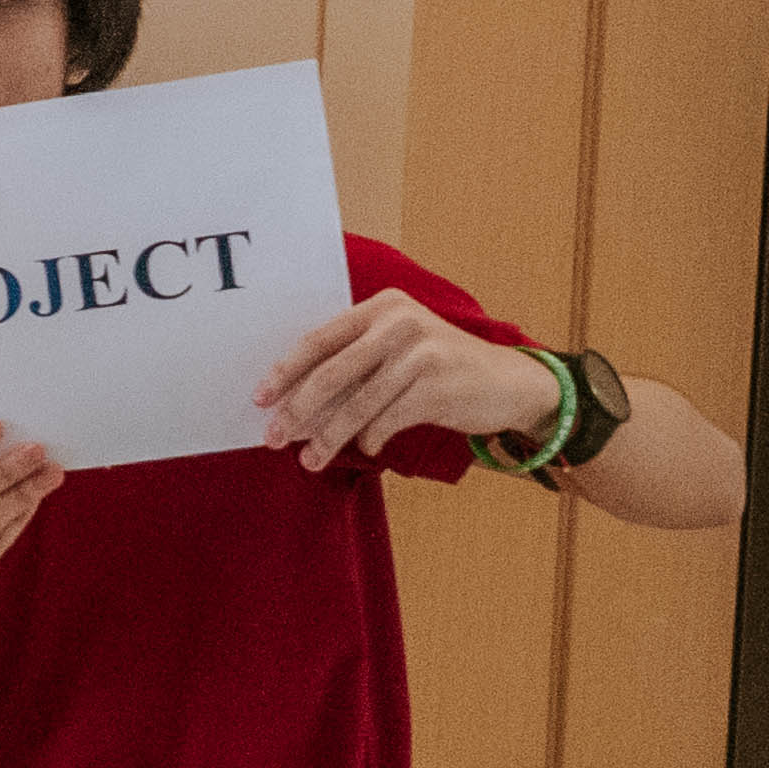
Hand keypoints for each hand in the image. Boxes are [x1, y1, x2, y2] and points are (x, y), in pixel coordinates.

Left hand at [257, 289, 545, 471]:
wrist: (508, 382)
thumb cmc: (439, 370)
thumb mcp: (396, 351)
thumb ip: (353, 365)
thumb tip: (293, 406)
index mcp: (381, 306)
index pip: (318, 339)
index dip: (285, 371)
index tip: (260, 399)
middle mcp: (399, 322)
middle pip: (331, 373)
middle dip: (297, 410)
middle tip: (273, 438)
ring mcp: (420, 351)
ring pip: (356, 403)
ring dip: (327, 437)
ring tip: (309, 460)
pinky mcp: (437, 383)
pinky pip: (385, 420)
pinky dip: (369, 440)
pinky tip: (365, 450)